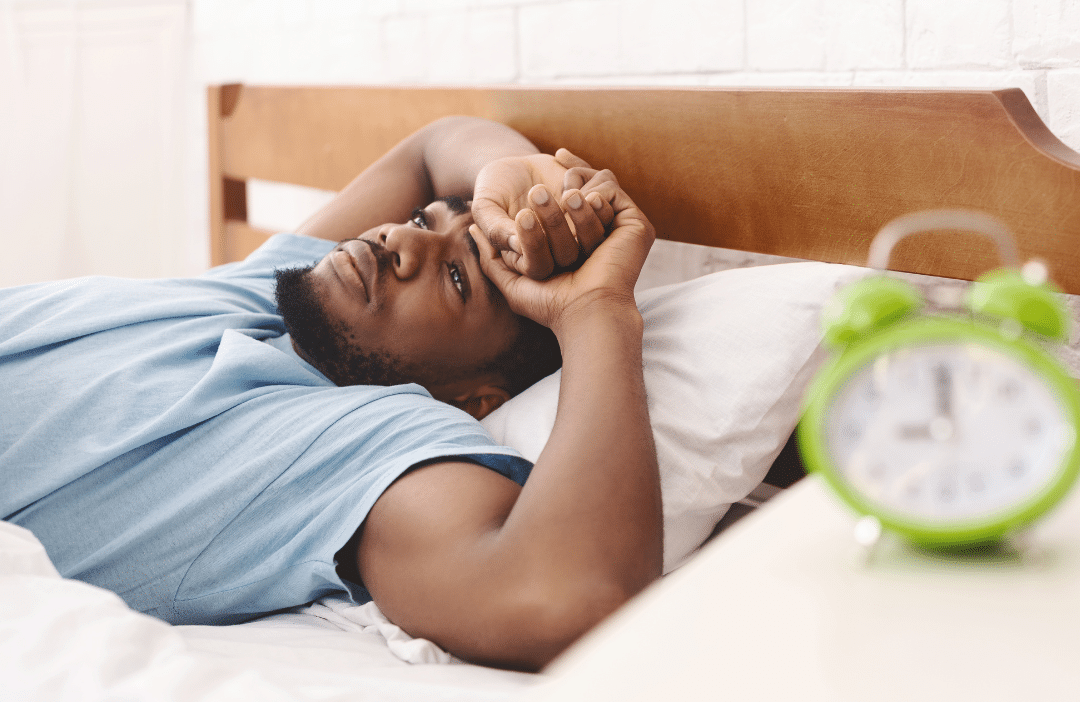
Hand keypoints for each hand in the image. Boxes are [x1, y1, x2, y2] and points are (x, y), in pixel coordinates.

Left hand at [471, 175, 653, 333]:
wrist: (586, 313)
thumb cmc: (550, 304)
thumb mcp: (512, 280)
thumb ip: (492, 256)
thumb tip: (471, 229)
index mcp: (579, 249)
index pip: (565, 210)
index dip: (552, 189)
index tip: (534, 175)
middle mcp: (603, 238)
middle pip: (579, 198)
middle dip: (559, 187)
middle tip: (535, 193)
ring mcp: (621, 230)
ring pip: (594, 193)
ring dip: (572, 188)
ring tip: (554, 196)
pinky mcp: (635, 225)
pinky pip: (612, 191)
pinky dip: (593, 187)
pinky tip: (574, 195)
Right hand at [472, 150, 615, 279]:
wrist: (515, 166)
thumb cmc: (494, 191)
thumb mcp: (485, 206)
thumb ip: (495, 227)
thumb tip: (515, 244)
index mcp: (530, 259)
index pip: (539, 266)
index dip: (535, 244)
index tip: (523, 214)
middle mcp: (559, 252)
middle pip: (569, 253)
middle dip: (556, 223)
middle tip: (537, 191)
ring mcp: (579, 232)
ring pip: (595, 233)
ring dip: (584, 210)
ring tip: (566, 187)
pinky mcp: (594, 209)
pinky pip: (606, 204)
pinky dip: (592, 183)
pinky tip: (562, 159)